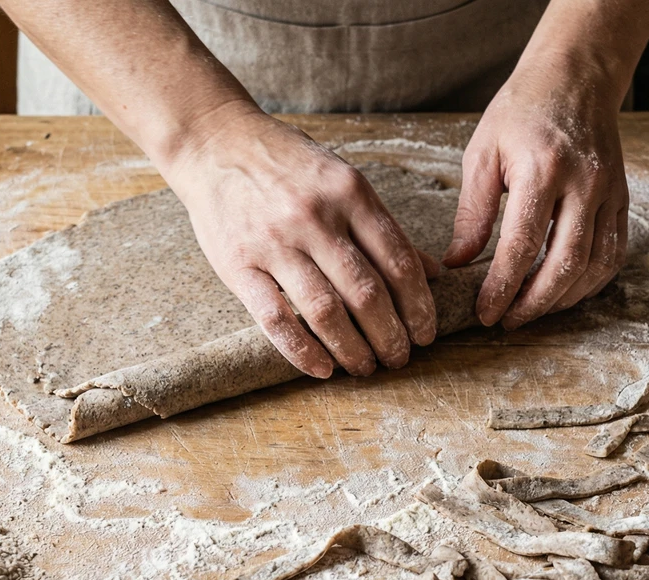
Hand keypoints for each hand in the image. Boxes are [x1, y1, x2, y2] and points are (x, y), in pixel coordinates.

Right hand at [163, 107, 439, 377]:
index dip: (418, 306)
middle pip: (366, 293)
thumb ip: (384, 227)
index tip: (426, 333)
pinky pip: (275, 318)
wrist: (215, 141)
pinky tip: (323, 369)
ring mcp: (274, 242)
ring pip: (325, 311)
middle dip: (391, 336)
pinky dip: (303, 350)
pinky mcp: (238, 264)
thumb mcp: (342, 179)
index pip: (398, 261)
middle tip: (400, 359)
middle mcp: (315, 217)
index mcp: (350, 192)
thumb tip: (433, 273)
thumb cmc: (286, 163)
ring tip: (366, 368)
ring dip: (353, 349)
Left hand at [443, 59, 630, 329]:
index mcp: (543, 170)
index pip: (522, 245)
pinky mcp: (621, 198)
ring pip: (596, 265)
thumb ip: (472, 213)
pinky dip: (591, 281)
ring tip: (533, 310)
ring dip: (564, 299)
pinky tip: (565, 292)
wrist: (574, 79)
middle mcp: (583, 184)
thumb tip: (457, 264)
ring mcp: (609, 193)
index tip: (486, 313)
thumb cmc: (520, 112)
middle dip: (535, 304)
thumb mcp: (482, 153)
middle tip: (508, 322)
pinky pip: (614, 253)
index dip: (503, 287)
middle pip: (565, 264)